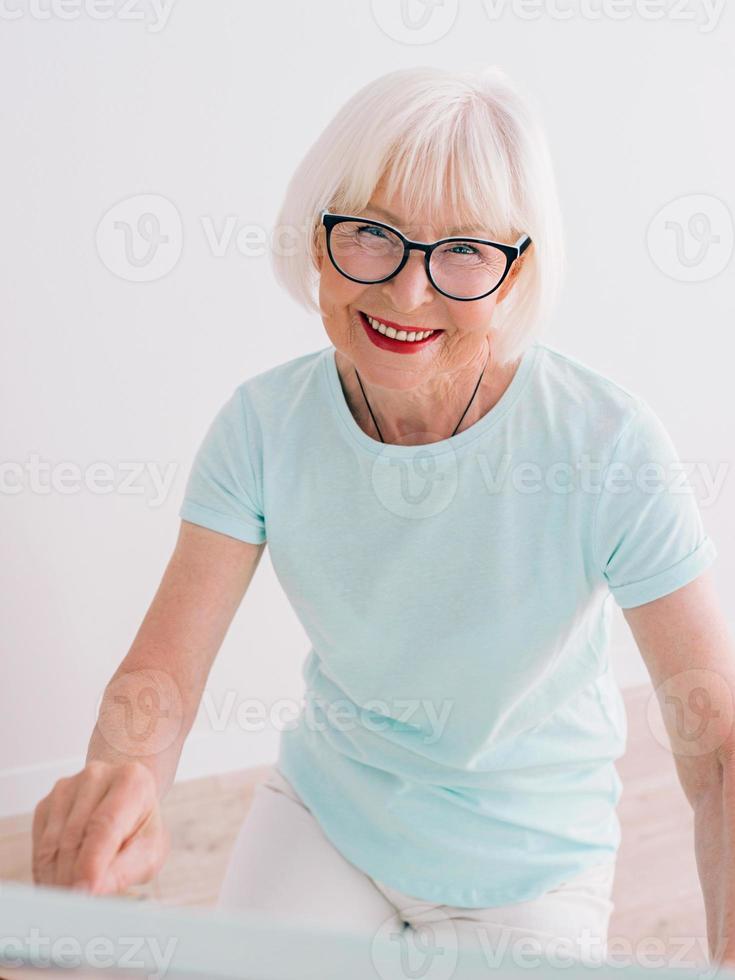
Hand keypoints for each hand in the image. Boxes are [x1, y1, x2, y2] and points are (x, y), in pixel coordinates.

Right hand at [32, 760, 169, 894]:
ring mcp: (68, 787)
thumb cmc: (140, 827)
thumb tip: (93, 891)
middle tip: (78, 906)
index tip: (85, 892)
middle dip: (73, 878)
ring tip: (72, 898)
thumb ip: (127, 869)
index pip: (106, 824)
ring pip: (52, 843)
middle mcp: (98, 775)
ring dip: (58, 878)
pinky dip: (46, 871)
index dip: (92, 861)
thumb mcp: (150, 850)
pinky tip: (61, 882)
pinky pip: (39, 845)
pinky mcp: (47, 802)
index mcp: (132, 781)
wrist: (125, 800)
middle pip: (75, 837)